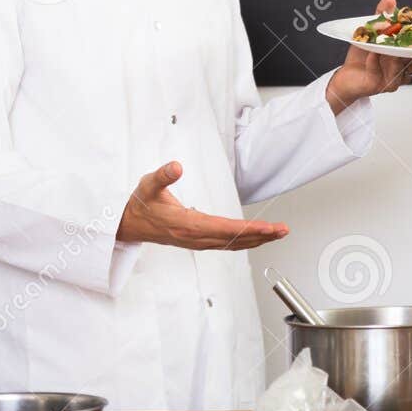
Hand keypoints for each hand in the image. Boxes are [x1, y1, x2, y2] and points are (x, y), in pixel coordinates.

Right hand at [118, 161, 287, 249]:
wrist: (129, 224)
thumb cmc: (141, 204)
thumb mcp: (148, 184)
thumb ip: (163, 175)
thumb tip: (176, 166)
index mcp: (186, 224)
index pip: (223, 229)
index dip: (247, 230)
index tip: (266, 228)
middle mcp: (195, 237)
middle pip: (234, 239)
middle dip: (261, 235)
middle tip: (282, 230)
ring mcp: (198, 242)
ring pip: (233, 244)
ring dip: (257, 240)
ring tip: (278, 233)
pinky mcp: (199, 242)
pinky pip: (227, 244)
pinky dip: (246, 242)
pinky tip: (258, 238)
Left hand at [325, 0, 411, 112]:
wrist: (347, 77)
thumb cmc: (364, 57)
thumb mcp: (373, 33)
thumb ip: (383, 16)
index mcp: (407, 58)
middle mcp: (404, 70)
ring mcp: (393, 79)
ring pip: (400, 70)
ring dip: (397, 58)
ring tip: (392, 47)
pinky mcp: (380, 86)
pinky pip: (379, 74)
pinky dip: (375, 63)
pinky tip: (372, 54)